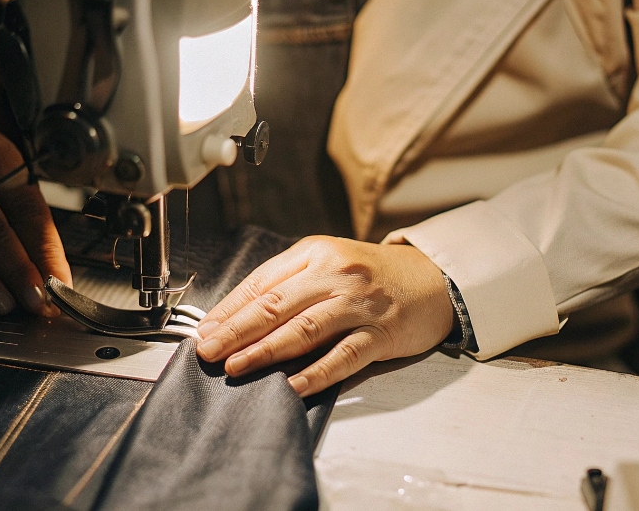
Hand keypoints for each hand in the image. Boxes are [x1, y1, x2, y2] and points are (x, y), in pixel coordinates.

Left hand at [195, 236, 454, 396]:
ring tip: (237, 366)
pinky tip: (291, 385)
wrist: (434, 279)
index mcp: (315, 253)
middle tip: (208, 351)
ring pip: (304, 329)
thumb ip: (288, 283)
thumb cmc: (372, 275)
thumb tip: (236, 316)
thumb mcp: (328, 263)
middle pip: (276, 304)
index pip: (262, 282)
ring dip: (266, 350)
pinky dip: (316, 372)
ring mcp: (360, 304)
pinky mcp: (382, 333)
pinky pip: (343, 356)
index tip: (204, 331)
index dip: (229, 309)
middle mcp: (336, 274)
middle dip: (236, 330)